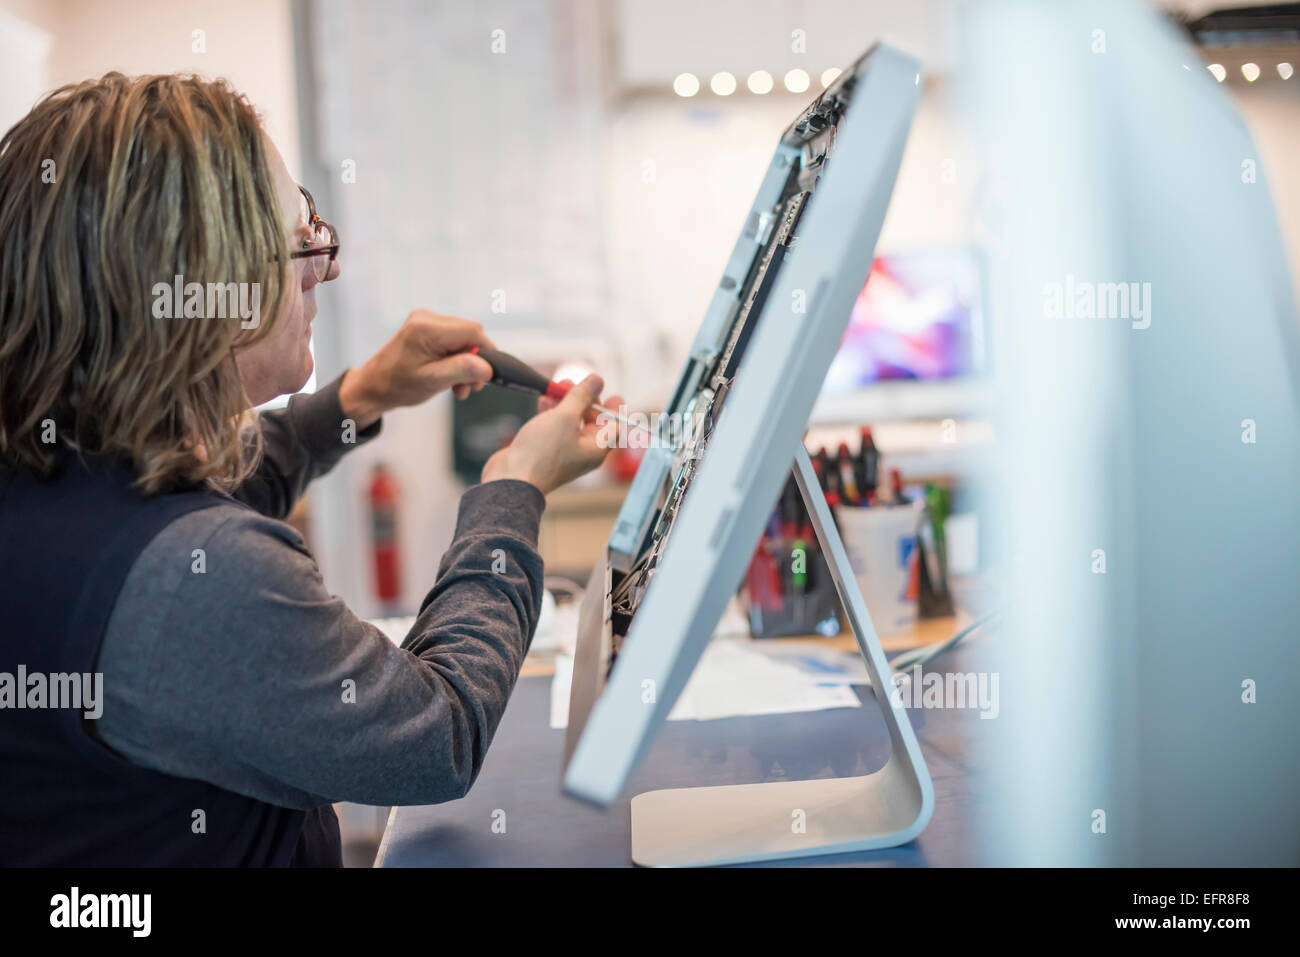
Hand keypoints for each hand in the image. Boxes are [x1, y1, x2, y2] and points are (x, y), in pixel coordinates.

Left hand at [339, 310, 495, 427]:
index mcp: (426, 328)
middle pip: (469, 334)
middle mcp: (426, 318)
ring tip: (459, 387)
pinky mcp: (426, 328)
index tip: (487, 375)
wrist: (374, 386)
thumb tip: (487, 368)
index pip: (472, 331)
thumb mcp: (432, 381)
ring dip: (465, 363)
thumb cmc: (397, 385)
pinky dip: (456, 359)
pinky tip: (451, 377)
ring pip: (463, 339)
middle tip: (469, 386)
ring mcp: (426, 321)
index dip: (485, 352)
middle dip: (474, 361)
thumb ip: (460, 371)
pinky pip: (452, 340)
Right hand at [481, 374, 622, 495]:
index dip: (613, 409)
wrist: (511, 479)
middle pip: (591, 421)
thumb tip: (598, 380)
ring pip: (570, 422)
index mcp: (596, 448)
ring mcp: (563, 452)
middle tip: (573, 382)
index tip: (611, 394)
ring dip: (565, 403)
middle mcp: (583, 452)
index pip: (614, 426)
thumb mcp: (565, 417)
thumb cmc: (542, 452)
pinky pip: (554, 428)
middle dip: (584, 399)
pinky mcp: (545, 451)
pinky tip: (542, 400)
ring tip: (556, 386)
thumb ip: (581, 396)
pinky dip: (551, 412)